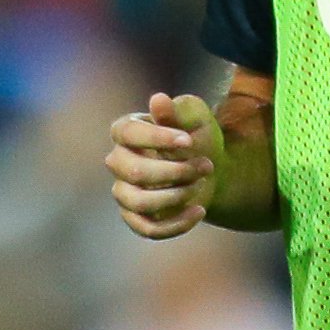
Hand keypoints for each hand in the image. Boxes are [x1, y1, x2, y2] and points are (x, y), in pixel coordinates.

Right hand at [107, 93, 219, 238]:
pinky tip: (200, 210)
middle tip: (205, 165)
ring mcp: (125, 192)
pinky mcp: (137, 218)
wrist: (210, 168)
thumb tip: (158, 100)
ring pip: (140, 202)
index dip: (157, 138)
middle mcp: (118, 162)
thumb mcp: (193, 118)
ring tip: (201, 184)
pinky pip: (149, 229)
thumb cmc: (196, 136)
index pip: (127, 134)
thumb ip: (176, 112)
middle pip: (134, 172)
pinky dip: (177, 224)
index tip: (188, 140)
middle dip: (175, 171)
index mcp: (125, 132)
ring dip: (176, 195)